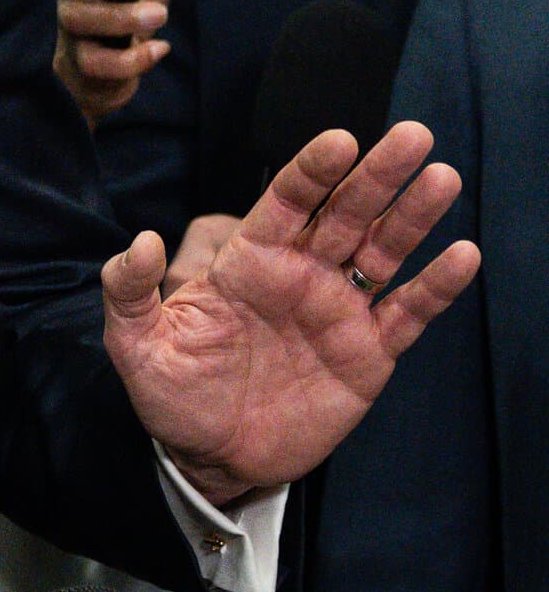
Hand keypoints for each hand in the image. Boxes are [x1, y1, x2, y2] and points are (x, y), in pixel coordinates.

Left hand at [103, 122, 479, 505]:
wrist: (210, 457)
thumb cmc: (170, 393)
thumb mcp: (135, 343)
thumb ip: (130, 290)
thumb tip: (143, 240)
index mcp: (248, 261)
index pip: (284, 202)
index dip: (311, 171)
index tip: (339, 139)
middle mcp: (298, 274)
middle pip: (343, 213)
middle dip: (376, 174)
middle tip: (412, 134)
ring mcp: (337, 311)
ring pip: (383, 251)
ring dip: (413, 216)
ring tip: (442, 177)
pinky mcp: (368, 355)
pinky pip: (407, 313)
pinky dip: (435, 286)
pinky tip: (463, 254)